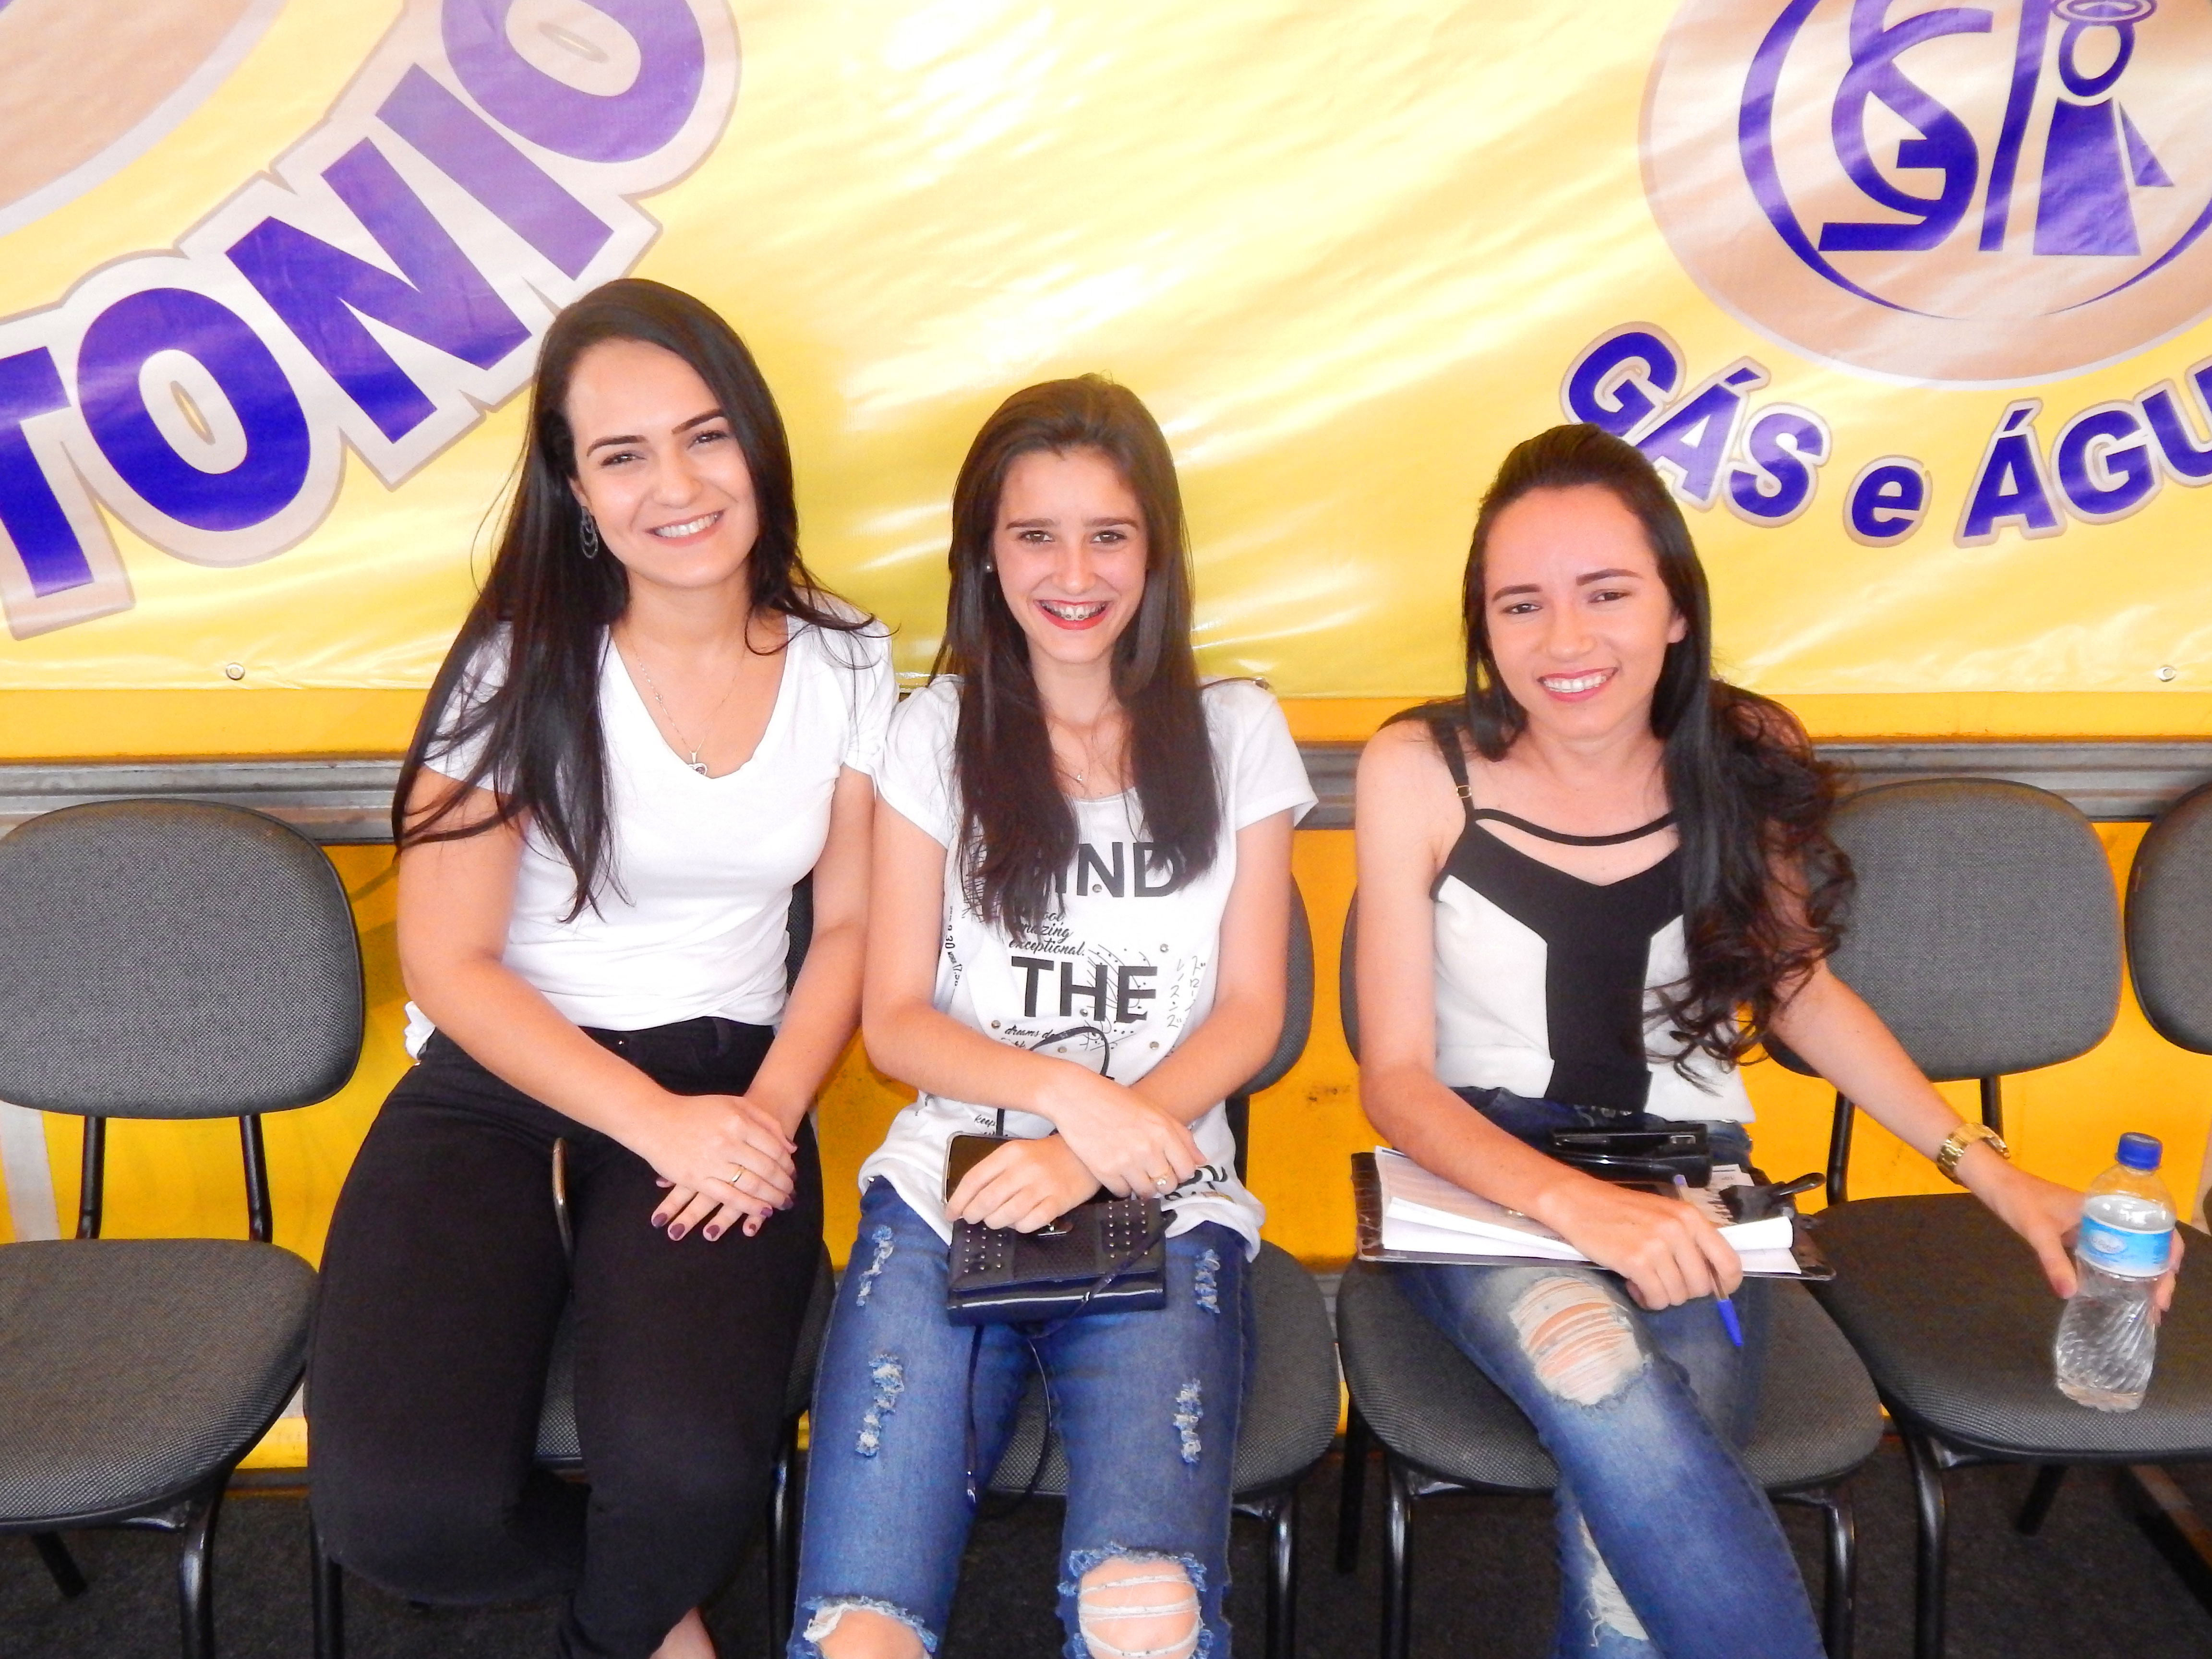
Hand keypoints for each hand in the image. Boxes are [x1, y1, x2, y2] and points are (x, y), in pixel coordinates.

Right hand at [631, 1092, 796, 1241]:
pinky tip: (763, 1211)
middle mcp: (727, 1142)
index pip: (774, 1148)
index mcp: (738, 1121)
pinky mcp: (696, 1179)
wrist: (655, 1120)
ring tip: (783, 1203)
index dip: (787, 1164)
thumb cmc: (697, 1110)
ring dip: (772, 1197)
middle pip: (767, 1169)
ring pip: (752, 1185)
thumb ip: (765, 1122)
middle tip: (792, 1192)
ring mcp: (711, 1162)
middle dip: (784, 1184)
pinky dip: (750, 1206)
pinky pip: (729, 1197)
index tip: (793, 1173)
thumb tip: (791, 1148)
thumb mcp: (734, 1103)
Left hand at [948, 1136, 1100, 1231]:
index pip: (974, 1179)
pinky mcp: (1058, 1202)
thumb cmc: (1045, 1156)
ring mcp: (1042, 1186)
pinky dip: (1018, 1227)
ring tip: (996, 1221)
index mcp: (1010, 1152)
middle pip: (987, 1200)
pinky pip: (1028, 1223)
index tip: (951, 1214)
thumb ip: (995, 1172)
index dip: (958, 1200)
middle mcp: (1024, 1168)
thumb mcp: (1018, 1153)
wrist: (1083, 1155)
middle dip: (973, 1214)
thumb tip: (968, 1200)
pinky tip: (1019, 1222)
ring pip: (1005, 1215)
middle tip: (972, 1219)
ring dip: (995, 1222)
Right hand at [1032, 1065, 1200, 1199]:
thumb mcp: (1154, 1110)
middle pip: (1168, 1184)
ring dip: (1143, 1187)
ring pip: (1146, 1192)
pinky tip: (1119, 1173)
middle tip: (1153, 1173)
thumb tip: (1200, 1161)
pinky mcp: (1104, 1171)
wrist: (1075, 1096)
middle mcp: (1147, 1148)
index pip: (1187, 1169)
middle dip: (1163, 1182)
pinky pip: (1122, 1193)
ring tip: (1135, 1174)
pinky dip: (1122, 1187)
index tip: (1173, 1169)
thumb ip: (1181, 1135)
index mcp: (1163, 1130)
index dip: (1182, 1172)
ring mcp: (1125, 1161)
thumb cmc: (1115, 1099)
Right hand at [1538, 1175, 1742, 1310]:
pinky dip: (1647, 1299)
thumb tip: (1709, 1277)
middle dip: (1684, 1291)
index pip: (1728, 1261)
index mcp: (1690, 1217)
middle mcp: (1678, 1230)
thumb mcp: (1663, 1215)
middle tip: (1663, 1280)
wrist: (1578, 1202)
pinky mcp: (1636, 1261)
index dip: (1726, 1284)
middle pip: (1701, 1285)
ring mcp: (1657, 1246)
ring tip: (1644, 1281)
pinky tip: (1634, 1286)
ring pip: (1678, 1295)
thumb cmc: (1621, 1210)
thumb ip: (1689, 1240)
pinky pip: (1656, 1298)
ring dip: (1662, 1295)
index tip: (1716, 1291)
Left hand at [1962, 1150, 2186, 1315]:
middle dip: (2158, 1276)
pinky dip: (2117, 1273)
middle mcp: (2106, 1216)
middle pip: (2146, 1245)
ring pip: (2128, 1252)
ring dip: (2140, 1277)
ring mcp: (2093, 1226)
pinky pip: (2107, 1254)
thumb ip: (2053, 1261)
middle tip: (2156, 1307)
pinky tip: (2117, 1293)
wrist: (1995, 1183)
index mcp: (2105, 1209)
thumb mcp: (2037, 1230)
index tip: (2163, 1287)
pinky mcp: (2079, 1234)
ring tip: (2146, 1308)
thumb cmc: (2018, 1199)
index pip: (2154, 1229)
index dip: (2168, 1257)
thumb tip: (2071, 1294)